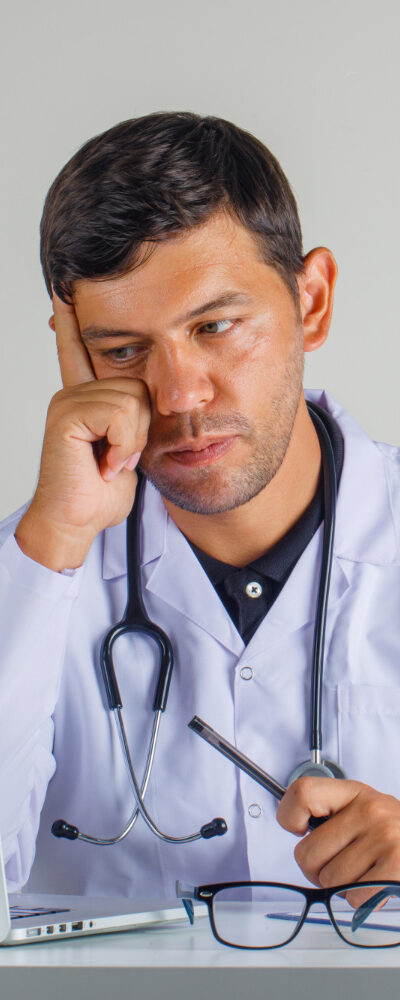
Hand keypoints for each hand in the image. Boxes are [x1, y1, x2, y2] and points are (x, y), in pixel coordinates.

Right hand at [15, 292, 150, 569]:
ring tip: (111, 461)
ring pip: (132, 399)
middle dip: (142, 427)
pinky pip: (120, 413)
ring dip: (133, 440)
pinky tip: (105, 463)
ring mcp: (67, 401)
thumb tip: (162, 399)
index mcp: (87, 397)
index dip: (75, 320)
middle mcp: (74, 393)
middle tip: (119, 456)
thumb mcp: (130, 447)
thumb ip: (136, 418)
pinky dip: (123, 444)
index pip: (81, 349)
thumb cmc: (101, 491)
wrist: (78, 521)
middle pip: (137, 383)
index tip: (68, 290)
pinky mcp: (66, 415)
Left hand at [276, 776, 399, 906]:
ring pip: (329, 880)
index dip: (289, 815)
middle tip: (338, 864)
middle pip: (307, 853)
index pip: (303, 793)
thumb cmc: (392, 831)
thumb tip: (293, 827)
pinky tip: (374, 883)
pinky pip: (353, 897)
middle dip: (317, 869)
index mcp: (354, 792)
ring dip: (341, 885)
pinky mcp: (395, 867)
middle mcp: (369, 810)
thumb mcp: (363, 809)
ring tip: (362, 872)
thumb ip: (331, 816)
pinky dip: (359, 899)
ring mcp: (383, 837)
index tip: (298, 828)